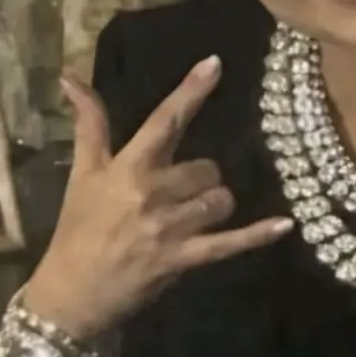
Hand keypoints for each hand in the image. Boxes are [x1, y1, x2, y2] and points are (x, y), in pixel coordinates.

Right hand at [21, 55, 292, 338]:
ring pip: (220, 199)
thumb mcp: (82, 174)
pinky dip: (258, 234)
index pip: (164, 121)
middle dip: (203, 177)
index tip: (215, 64)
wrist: (71, 292)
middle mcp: (152, 192)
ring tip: (194, 218)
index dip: (191, 91)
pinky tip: (285, 225)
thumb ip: (89, 125)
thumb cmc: (79, 230)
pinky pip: (230, 243)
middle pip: (206, 167)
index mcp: (128, 168)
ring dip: (216, 205)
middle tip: (181, 194)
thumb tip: (70, 77)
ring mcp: (170, 227)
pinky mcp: (185, 259)